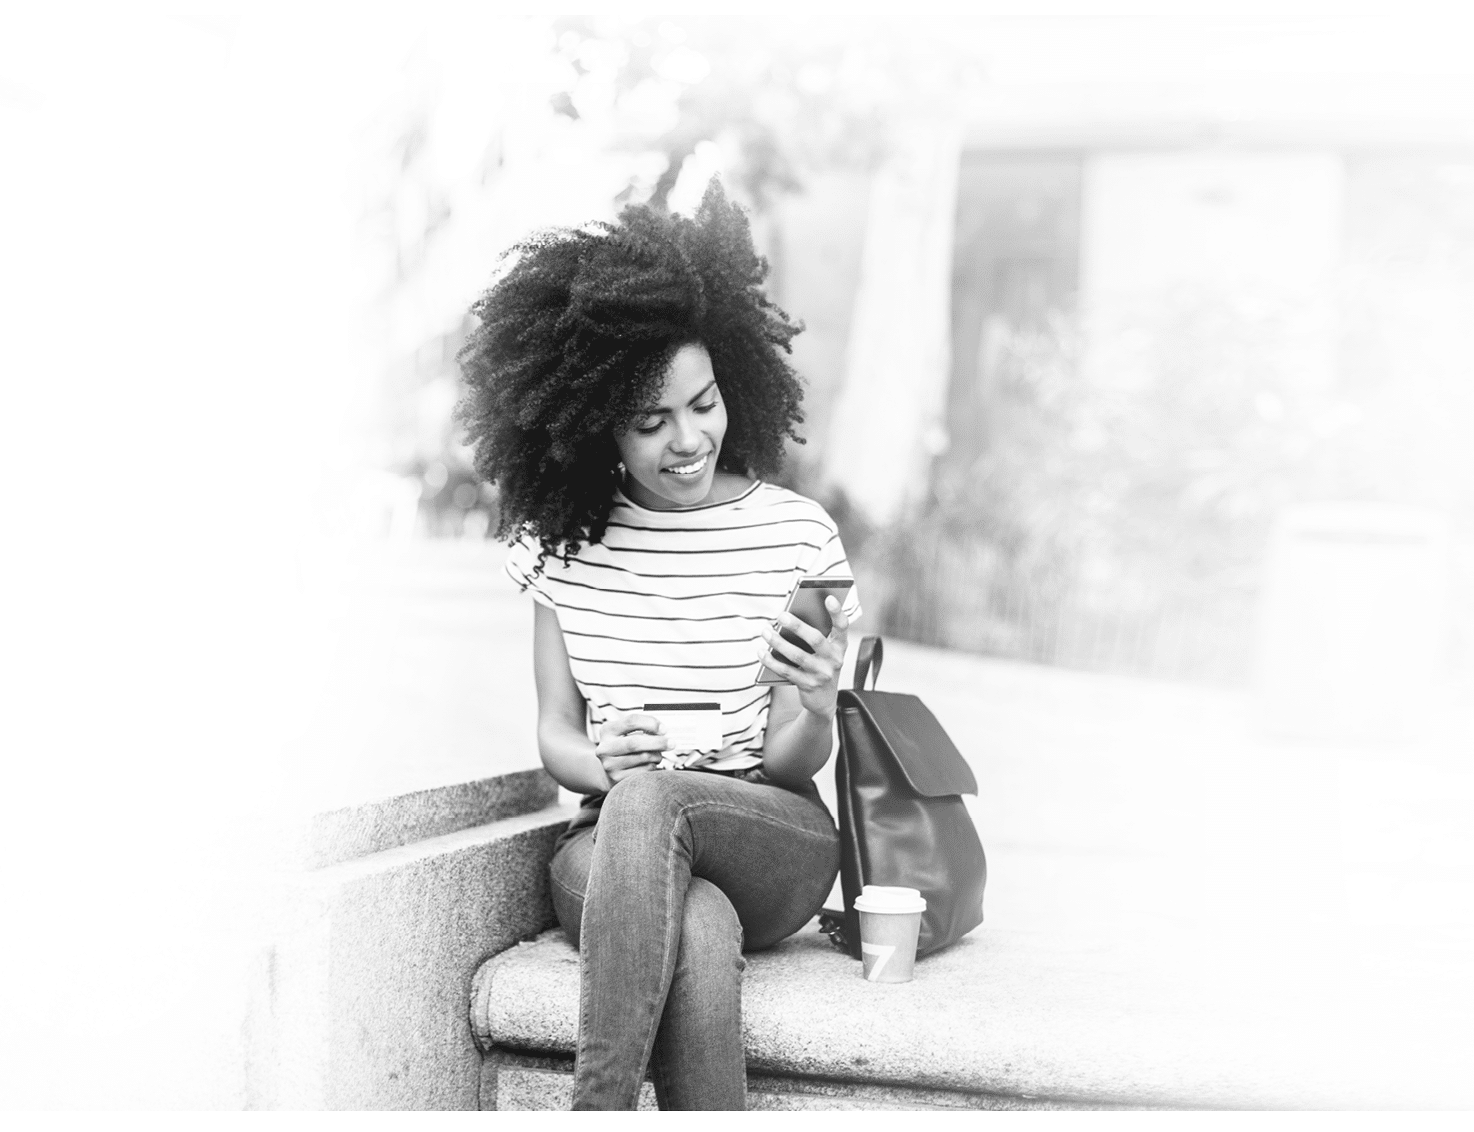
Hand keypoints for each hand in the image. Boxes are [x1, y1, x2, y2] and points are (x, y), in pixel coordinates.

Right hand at [594, 713, 668, 788]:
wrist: (609, 769)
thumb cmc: (625, 746)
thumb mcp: (627, 733)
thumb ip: (642, 729)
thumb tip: (664, 732)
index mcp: (607, 730)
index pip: (631, 721)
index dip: (651, 723)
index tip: (664, 729)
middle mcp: (605, 748)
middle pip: (635, 743)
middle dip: (657, 742)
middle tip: (672, 743)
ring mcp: (609, 765)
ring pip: (642, 758)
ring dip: (657, 755)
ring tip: (658, 754)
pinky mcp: (617, 779)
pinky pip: (644, 771)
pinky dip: (653, 766)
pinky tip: (650, 764)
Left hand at [758, 596, 848, 720]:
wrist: (824, 701)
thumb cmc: (821, 666)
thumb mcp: (825, 652)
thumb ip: (815, 635)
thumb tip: (788, 618)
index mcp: (839, 646)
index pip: (842, 626)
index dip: (837, 612)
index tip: (829, 597)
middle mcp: (834, 660)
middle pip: (816, 639)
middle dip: (797, 626)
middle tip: (781, 615)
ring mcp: (822, 674)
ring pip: (798, 656)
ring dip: (779, 642)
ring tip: (766, 631)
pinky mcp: (808, 685)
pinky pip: (786, 671)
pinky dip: (771, 661)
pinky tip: (761, 652)